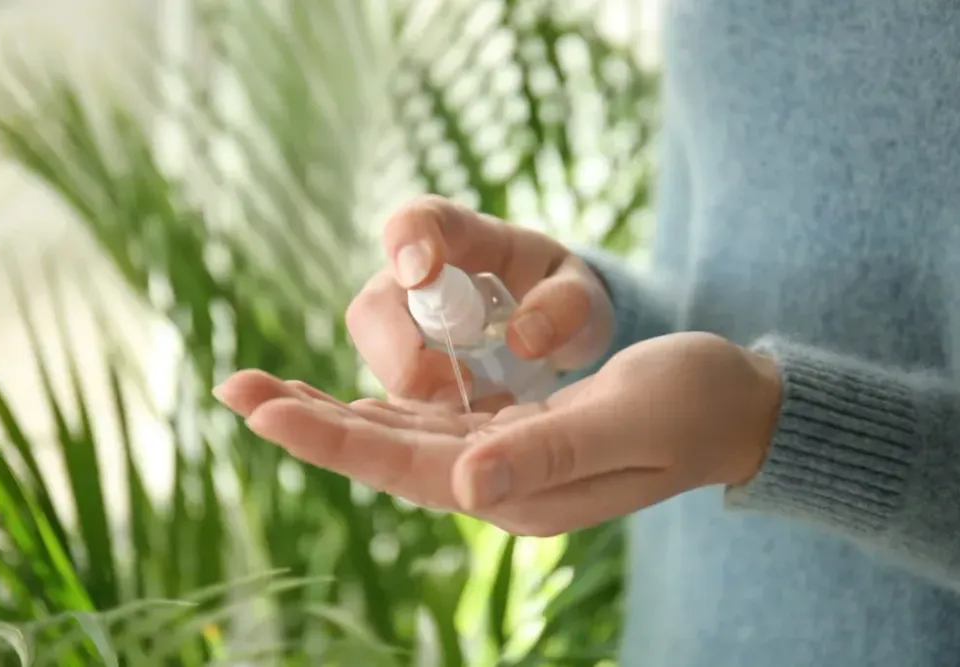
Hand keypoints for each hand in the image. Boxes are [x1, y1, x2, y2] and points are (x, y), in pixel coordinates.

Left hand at [213, 332, 783, 535]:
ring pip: (397, 437)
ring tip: (264, 390)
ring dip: (331, 414)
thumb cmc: (691, 404)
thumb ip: (546, 452)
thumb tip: (461, 485)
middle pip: (384, 453)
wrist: (734, 407)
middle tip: (232, 386)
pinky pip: (429, 422)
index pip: (405, 465)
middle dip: (307, 422)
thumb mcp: (625, 418)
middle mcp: (499, 483)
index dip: (330, 438)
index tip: (261, 408)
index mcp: (519, 489)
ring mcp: (503, 461)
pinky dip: (378, 407)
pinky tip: (340, 398)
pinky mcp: (512, 434)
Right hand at [344, 195, 614, 410]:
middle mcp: (411, 285)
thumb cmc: (559, 297)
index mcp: (458, 239)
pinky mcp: (403, 383)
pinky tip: (474, 433)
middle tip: (461, 386)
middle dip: (402, 354)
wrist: (553, 335)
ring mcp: (400, 336)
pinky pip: (391, 409)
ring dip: (420, 398)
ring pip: (377, 366)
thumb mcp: (580, 292)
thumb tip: (525, 338)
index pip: (417, 223)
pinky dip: (427, 426)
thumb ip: (566, 303)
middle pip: (372, 309)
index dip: (408, 243)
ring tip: (481, 410)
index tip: (420, 274)